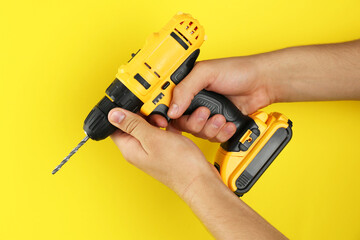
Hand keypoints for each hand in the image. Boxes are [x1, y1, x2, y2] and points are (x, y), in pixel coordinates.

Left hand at [108, 108, 219, 197]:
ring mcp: (152, 149)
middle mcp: (139, 150)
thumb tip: (113, 115)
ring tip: (165, 121)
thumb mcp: (152, 139)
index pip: (116, 126)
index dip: (123, 113)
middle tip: (154, 113)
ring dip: (156, 119)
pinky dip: (167, 125)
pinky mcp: (164, 149)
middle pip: (132, 124)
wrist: (199, 179)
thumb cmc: (179, 165)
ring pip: (148, 126)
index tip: (135, 104)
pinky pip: (161, 132)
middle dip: (142, 114)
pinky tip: (173, 125)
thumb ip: (133, 125)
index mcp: (130, 148)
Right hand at [149, 56, 273, 141]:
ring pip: (197, 132)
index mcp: (186, 86)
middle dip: (194, 122)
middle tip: (205, 113)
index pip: (166, 104)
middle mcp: (194, 101)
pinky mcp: (218, 124)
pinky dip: (221, 133)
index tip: (164, 122)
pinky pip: (212, 137)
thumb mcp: (206, 73)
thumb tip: (172, 109)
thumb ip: (185, 89)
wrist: (262, 83)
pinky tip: (228, 123)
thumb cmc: (237, 71)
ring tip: (221, 118)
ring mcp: (206, 114)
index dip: (163, 115)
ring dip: (210, 128)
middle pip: (181, 123)